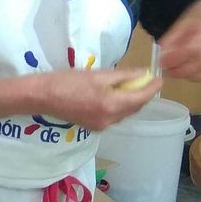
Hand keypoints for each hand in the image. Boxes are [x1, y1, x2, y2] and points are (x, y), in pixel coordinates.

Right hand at [33, 68, 161, 130]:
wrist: (41, 96)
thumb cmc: (66, 81)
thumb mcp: (97, 74)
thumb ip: (123, 76)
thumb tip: (143, 74)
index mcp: (111, 105)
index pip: (141, 98)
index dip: (152, 88)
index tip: (159, 79)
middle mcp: (109, 120)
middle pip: (135, 108)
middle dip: (143, 95)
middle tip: (146, 80)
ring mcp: (101, 126)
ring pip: (125, 113)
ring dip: (131, 101)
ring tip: (131, 86)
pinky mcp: (94, 126)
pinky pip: (114, 116)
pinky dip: (120, 106)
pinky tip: (115, 95)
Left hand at [158, 0, 200, 81]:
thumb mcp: (182, 21)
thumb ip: (171, 38)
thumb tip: (161, 57)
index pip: (195, 47)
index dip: (177, 59)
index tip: (162, 63)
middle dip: (182, 70)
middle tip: (167, 71)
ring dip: (191, 75)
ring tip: (178, 70)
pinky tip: (191, 72)